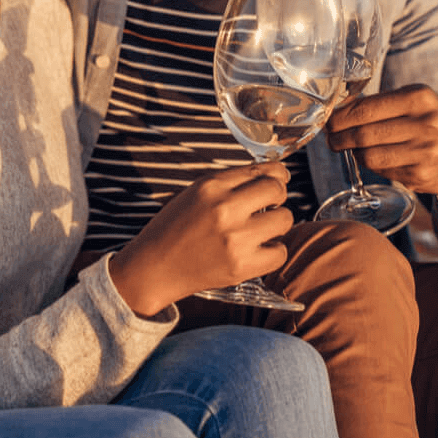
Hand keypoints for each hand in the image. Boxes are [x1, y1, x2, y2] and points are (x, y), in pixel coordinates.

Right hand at [108, 163, 293, 316]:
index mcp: (210, 186)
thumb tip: (273, 176)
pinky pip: (279, 252)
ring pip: (285, 220)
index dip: (277, 174)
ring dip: (277, 224)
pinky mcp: (241, 266)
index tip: (279, 179)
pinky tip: (256, 251)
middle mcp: (224, 208)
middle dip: (278, 198)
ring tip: (260, 231)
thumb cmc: (173, 229)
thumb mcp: (195, 194)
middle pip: (278, 191)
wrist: (153, 267)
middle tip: (268, 208)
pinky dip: (272, 252)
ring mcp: (235, 238)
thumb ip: (230, 183)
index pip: (262, 170)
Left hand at [326, 83, 437, 215]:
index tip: (328, 122)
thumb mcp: (411, 101)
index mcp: (419, 98)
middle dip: (339, 138)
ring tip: (350, 147)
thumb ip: (376, 103)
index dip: (339, 118)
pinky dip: (372, 165)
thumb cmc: (428, 122)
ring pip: (369, 156)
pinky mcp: (421, 176)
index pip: (364, 109)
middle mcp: (426, 124)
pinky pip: (381, 171)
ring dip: (353, 153)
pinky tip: (377, 157)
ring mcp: (426, 152)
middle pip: (363, 134)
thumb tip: (335, 109)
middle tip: (331, 139)